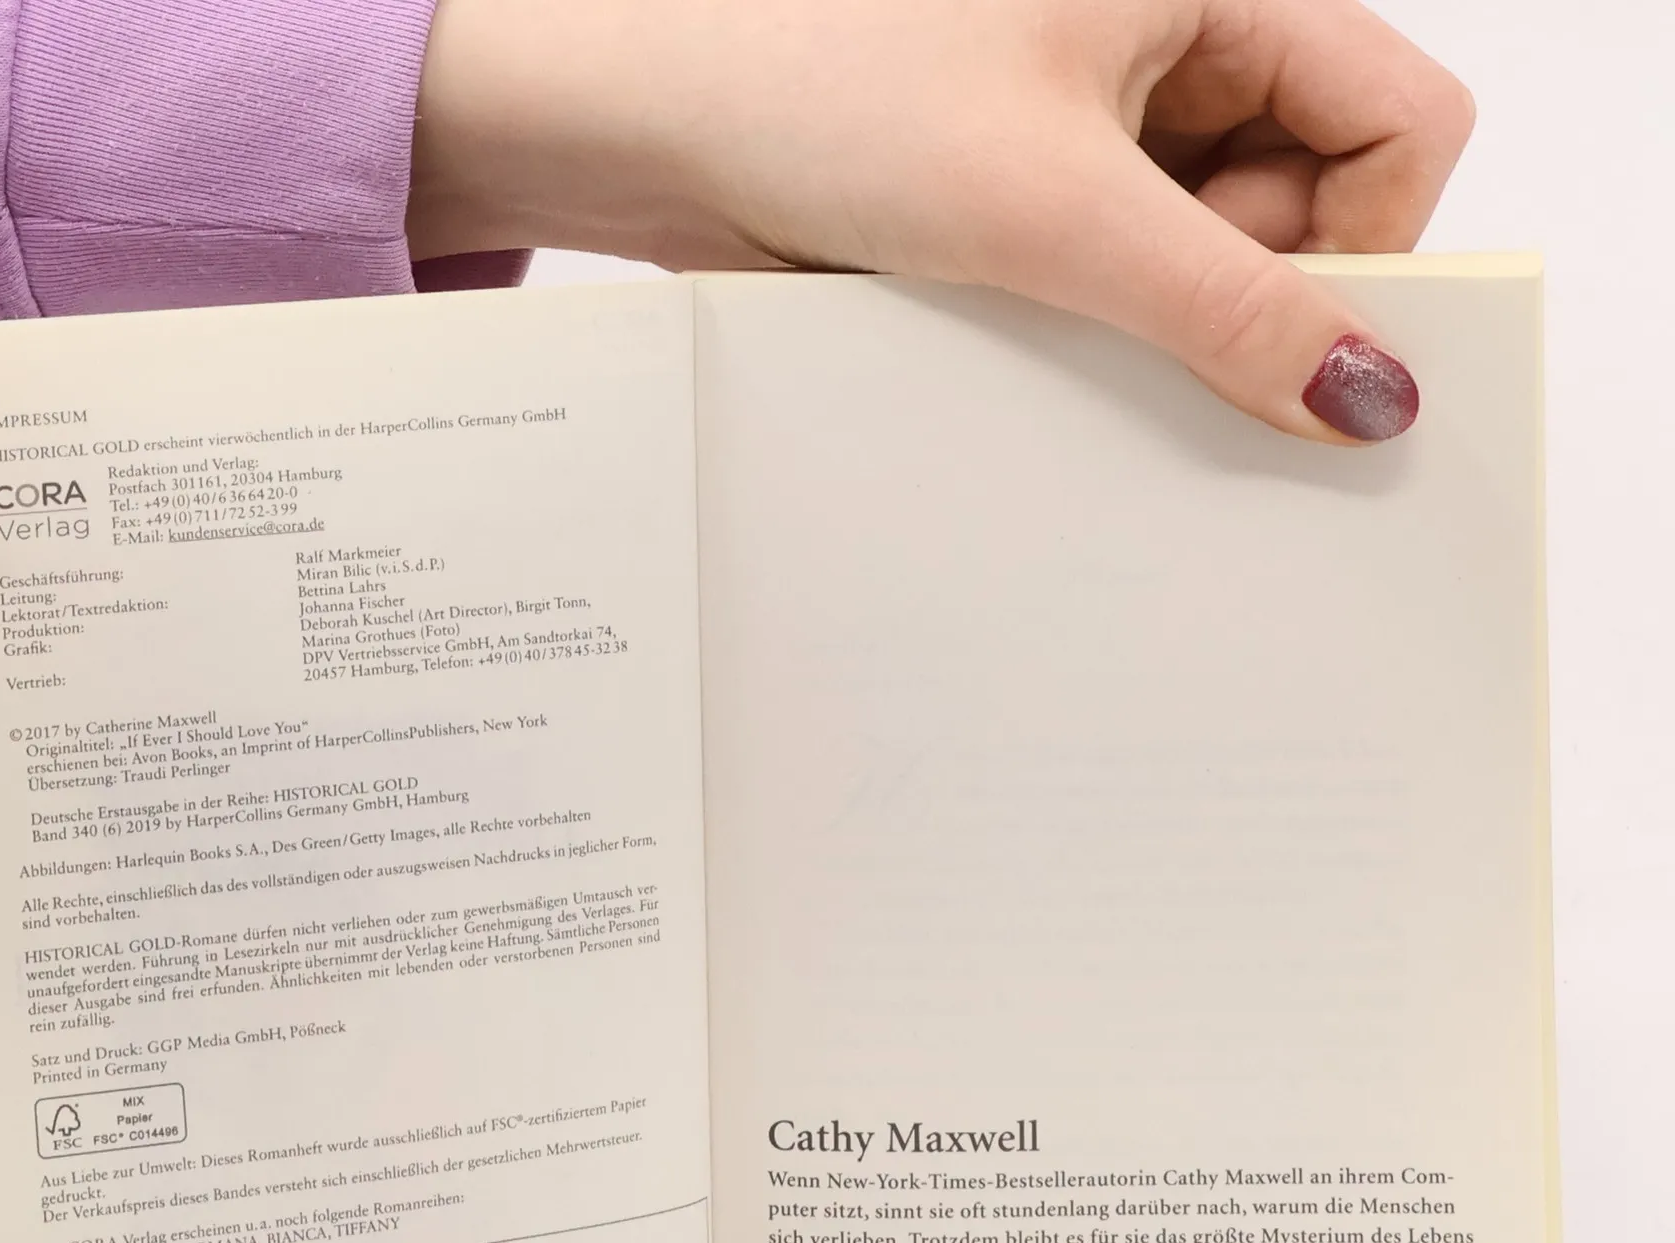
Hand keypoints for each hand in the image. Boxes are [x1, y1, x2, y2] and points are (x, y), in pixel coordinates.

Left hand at [411, 0, 1472, 442]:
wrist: (653, 129)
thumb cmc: (819, 96)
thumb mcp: (1056, 212)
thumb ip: (1230, 308)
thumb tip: (1371, 390)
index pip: (1399, 120)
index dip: (1365, 246)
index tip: (1284, 338)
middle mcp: (1171, 41)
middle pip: (1311, 195)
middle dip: (1238, 286)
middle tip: (1125, 312)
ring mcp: (1102, 122)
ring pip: (1210, 250)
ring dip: (1152, 315)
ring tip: (1044, 306)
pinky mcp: (1033, 192)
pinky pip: (1119, 279)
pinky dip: (1091, 325)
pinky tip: (1020, 325)